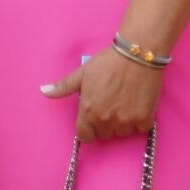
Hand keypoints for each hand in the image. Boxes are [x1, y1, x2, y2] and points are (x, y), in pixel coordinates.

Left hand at [41, 48, 161, 141]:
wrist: (138, 53)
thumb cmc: (108, 62)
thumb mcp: (83, 73)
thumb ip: (64, 86)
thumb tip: (44, 91)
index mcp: (88, 111)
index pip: (85, 136)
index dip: (89, 129)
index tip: (94, 119)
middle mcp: (106, 119)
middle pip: (105, 134)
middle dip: (107, 124)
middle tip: (112, 106)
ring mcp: (126, 120)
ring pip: (123, 132)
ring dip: (124, 123)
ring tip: (126, 104)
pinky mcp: (144, 116)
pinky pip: (142, 128)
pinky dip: (141, 120)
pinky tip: (140, 106)